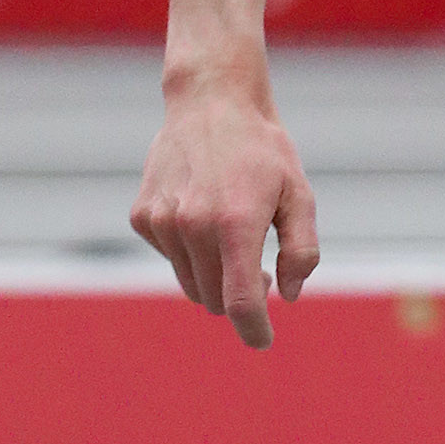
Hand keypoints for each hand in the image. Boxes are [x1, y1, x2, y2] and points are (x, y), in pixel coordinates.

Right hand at [132, 72, 319, 349]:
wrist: (211, 103)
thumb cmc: (263, 151)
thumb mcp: (299, 195)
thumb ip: (300, 251)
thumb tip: (286, 295)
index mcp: (235, 224)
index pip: (239, 302)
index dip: (253, 330)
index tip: (263, 340)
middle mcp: (192, 226)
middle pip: (215, 299)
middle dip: (240, 297)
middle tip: (260, 270)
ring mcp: (162, 222)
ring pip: (192, 283)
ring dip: (215, 277)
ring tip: (234, 239)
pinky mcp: (143, 217)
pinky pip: (172, 257)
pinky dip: (190, 252)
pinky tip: (203, 214)